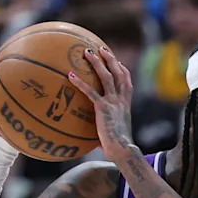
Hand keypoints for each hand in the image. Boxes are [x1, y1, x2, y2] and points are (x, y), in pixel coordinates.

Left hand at [68, 47, 136, 162]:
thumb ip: (109, 129)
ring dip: (97, 63)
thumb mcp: (117, 134)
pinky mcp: (103, 108)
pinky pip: (90, 92)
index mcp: (126, 105)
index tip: (118, 62)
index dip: (123, 70)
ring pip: (106, 77)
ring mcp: (113, 102)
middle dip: (110, 59)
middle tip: (101, 49)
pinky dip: (80, 83)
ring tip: (87, 52)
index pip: (127, 82)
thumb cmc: (119, 147)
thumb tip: (99, 140)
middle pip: (118, 73)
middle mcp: (121, 100)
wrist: (123, 149)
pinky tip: (70, 76)